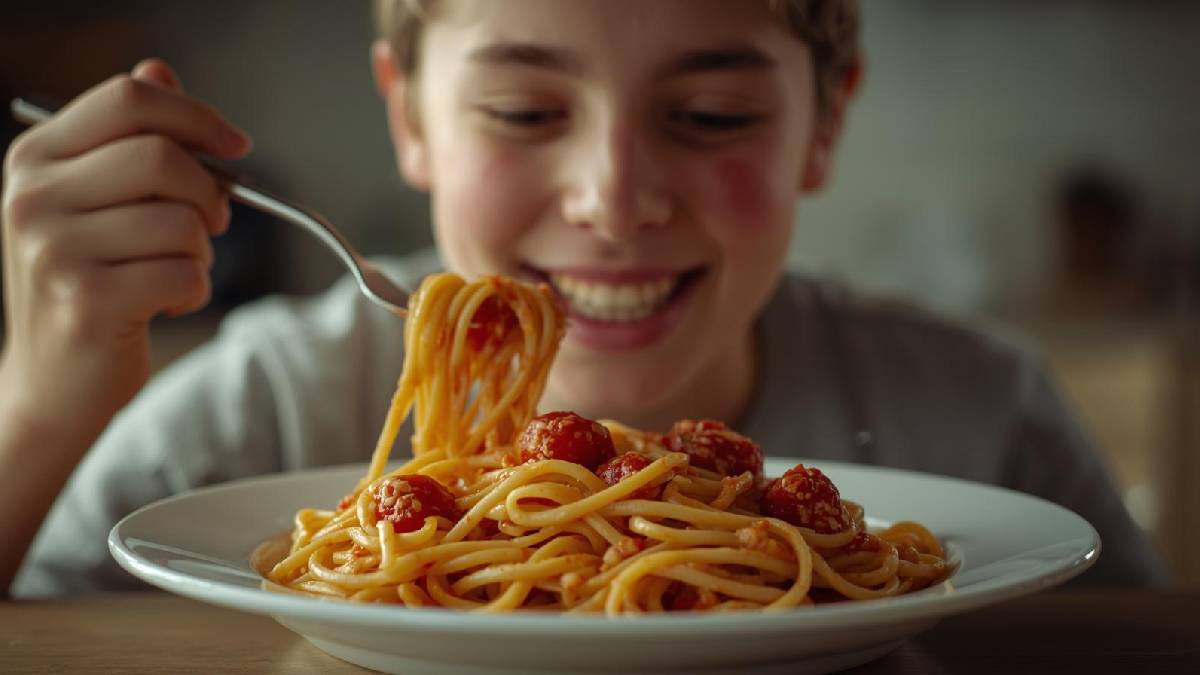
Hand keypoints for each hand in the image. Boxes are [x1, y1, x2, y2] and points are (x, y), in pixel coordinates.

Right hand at [0, 58, 251, 439]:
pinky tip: (163, 301)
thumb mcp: (93, 202)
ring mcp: (54, 249)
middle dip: (208, 193)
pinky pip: (186, 272)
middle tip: (213, 222)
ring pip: (182, 220)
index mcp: (34, 157)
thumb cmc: (88, 284)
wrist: (51, 382)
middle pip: (162, 156)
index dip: (196, 115)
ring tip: (170, 271)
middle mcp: (32, 197)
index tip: (236, 146)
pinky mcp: (87, 300)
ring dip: (199, 251)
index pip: (128, 98)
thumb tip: (160, 68)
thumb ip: (126, 137)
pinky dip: (194, 289)